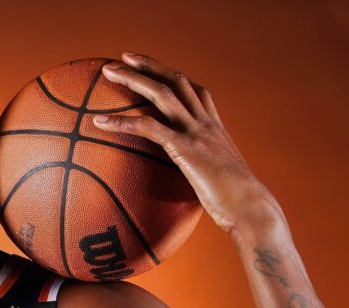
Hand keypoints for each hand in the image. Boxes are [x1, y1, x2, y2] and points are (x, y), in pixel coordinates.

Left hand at [92, 52, 281, 233]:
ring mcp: (196, 132)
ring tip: (108, 71)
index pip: (195, 91)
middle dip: (149, 66)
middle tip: (123, 57)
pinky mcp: (185, 148)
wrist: (250, 208)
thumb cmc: (237, 203)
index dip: (172, 76)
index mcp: (215, 128)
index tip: (153, 68)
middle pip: (176, 81)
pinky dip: (121, 122)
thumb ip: (203, 173)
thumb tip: (191, 187)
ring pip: (161, 94)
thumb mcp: (219, 181)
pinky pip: (147, 128)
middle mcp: (206, 123)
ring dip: (133, 78)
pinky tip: (99, 122)